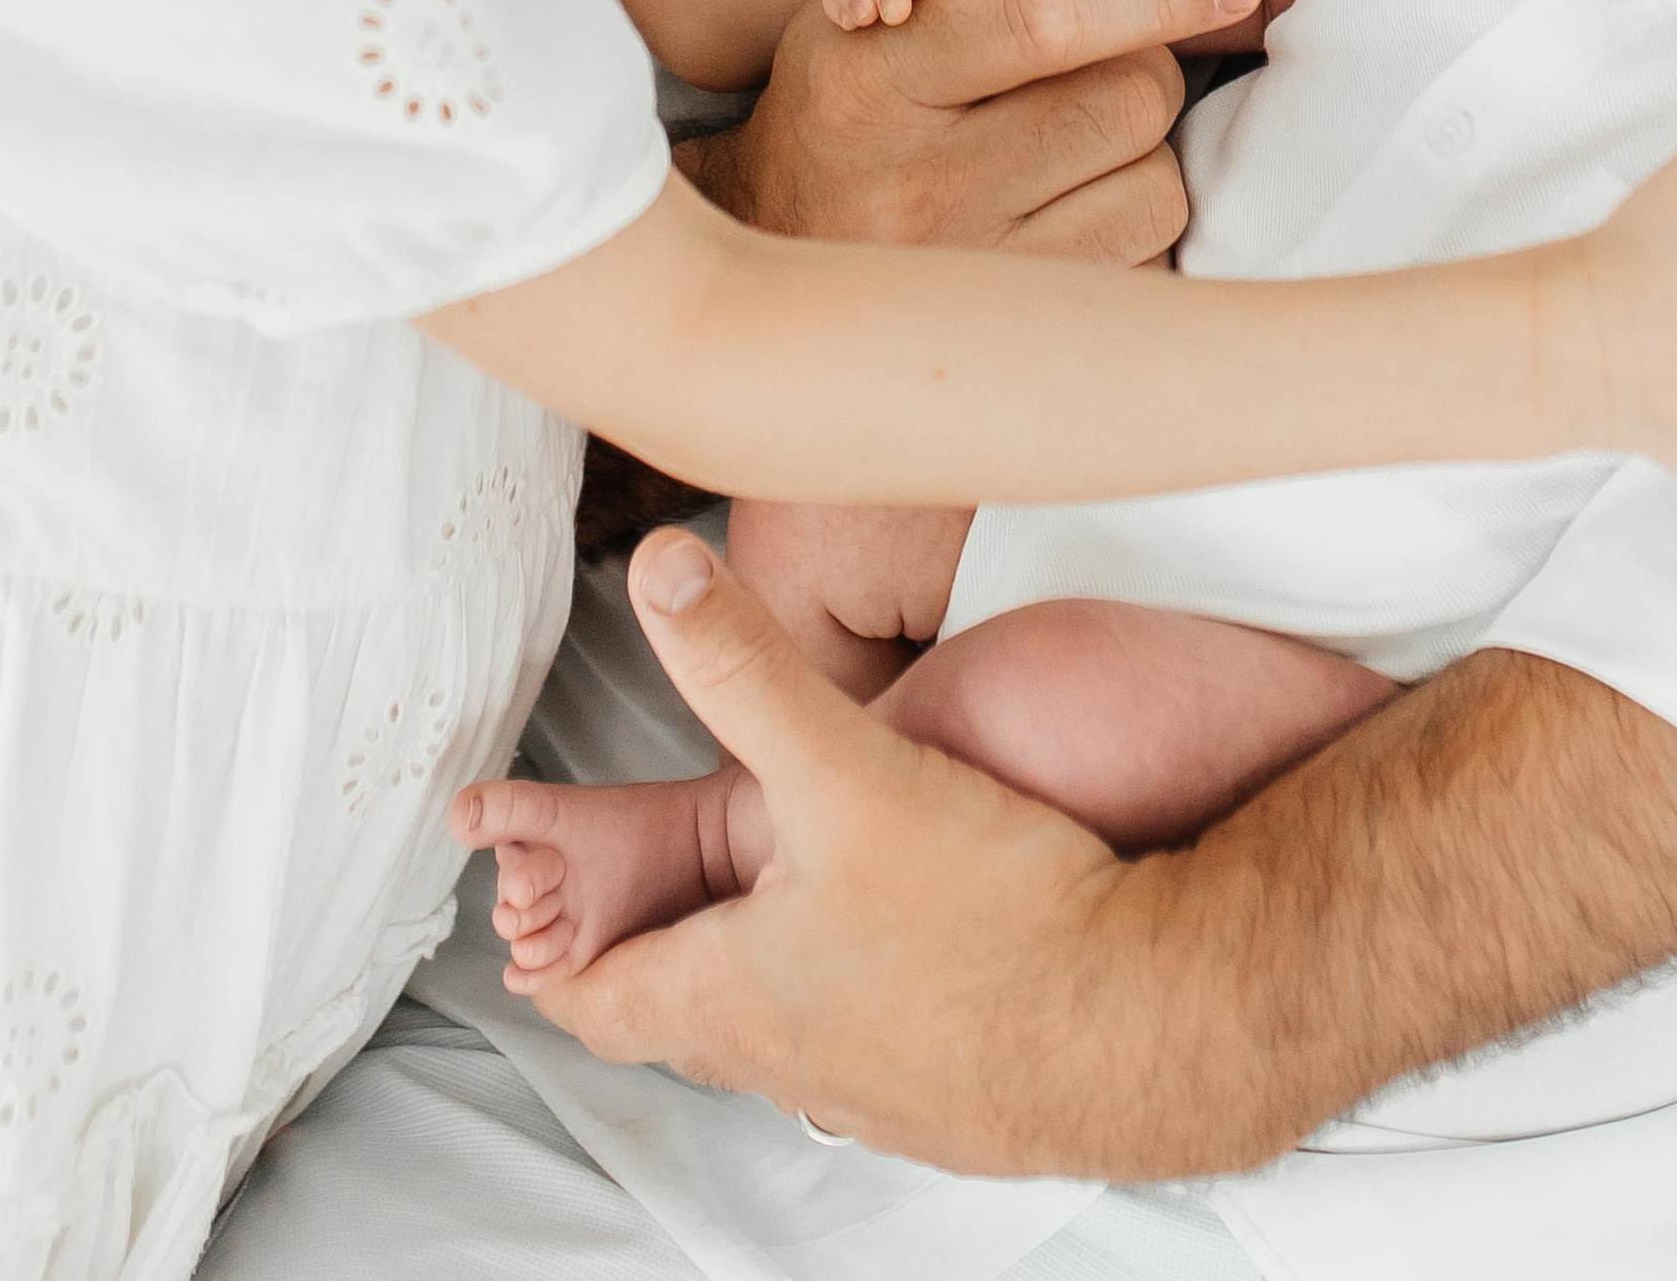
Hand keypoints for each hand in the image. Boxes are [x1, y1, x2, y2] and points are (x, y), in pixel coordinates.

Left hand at [530, 526, 1143, 1177]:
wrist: (1143, 1020)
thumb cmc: (995, 914)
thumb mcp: (847, 763)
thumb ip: (744, 664)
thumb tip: (659, 572)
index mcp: (737, 992)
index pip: (601, 999)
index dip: (559, 963)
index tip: (533, 944)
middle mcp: (793, 1061)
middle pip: (685, 1026)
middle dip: (653, 967)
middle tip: (640, 918)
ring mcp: (879, 1095)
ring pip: (782, 1048)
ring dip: (758, 990)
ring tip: (766, 929)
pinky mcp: (959, 1104)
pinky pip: (876, 1063)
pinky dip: (857, 1011)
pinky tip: (904, 961)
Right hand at [696, 0, 1210, 262]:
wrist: (782, 274)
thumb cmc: (852, 101)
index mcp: (876, 78)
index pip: (1042, 17)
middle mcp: (917, 187)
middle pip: (1126, 94)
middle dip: (1138, 58)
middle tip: (1085, 61)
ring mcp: (975, 278)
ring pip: (1153, 176)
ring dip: (1139, 142)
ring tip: (1063, 137)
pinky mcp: (1029, 342)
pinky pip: (1152, 252)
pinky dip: (1136, 213)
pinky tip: (1069, 205)